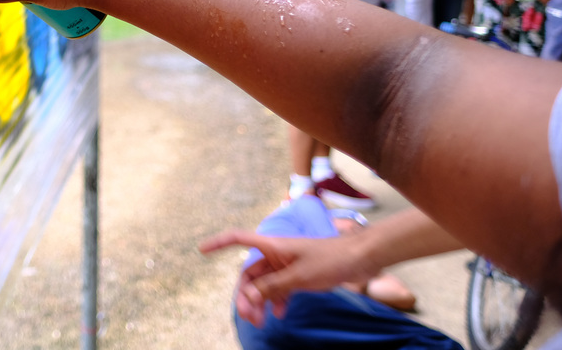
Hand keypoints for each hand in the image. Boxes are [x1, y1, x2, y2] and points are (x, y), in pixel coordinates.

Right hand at [198, 230, 381, 326]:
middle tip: (248, 317)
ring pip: (264, 285)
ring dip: (260, 302)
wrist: (360, 259)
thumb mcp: (299, 277)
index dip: (218, 243)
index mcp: (272, 246)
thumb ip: (272, 287)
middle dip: (246, 295)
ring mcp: (286, 265)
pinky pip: (279, 289)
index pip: (237, 239)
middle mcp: (275, 254)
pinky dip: (276, 301)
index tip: (201, 250)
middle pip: (249, 274)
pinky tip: (279, 314)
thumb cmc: (330, 260)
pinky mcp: (298, 275)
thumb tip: (249, 297)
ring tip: (262, 322)